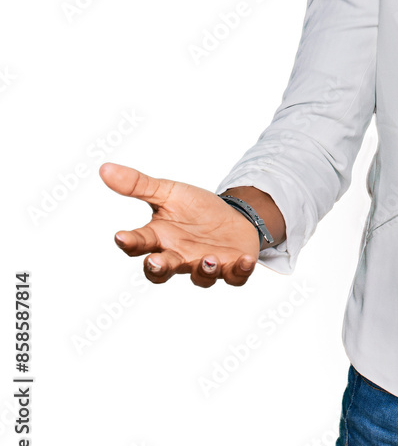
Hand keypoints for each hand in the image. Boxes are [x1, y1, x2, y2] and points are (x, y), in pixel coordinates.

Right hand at [100, 162, 259, 286]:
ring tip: (208, 259)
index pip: (138, 243)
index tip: (120, 236)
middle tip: (155, 262)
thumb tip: (104, 168)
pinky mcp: (232, 268)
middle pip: (163, 270)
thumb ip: (138, 185)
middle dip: (158, 268)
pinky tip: (245, 260)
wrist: (232, 216)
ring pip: (200, 277)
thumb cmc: (195, 208)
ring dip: (204, 270)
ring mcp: (205, 264)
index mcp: (160, 238)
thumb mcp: (168, 192)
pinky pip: (235, 276)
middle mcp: (179, 256)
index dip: (128, 242)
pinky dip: (240, 271)